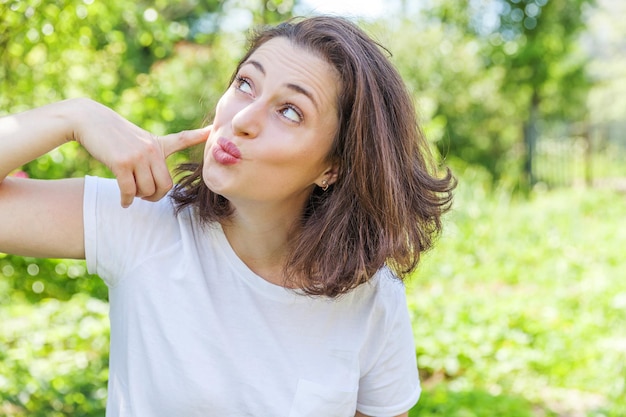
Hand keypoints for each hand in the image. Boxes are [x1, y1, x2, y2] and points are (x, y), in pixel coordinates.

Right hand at [70, 99, 209, 206]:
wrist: (89, 120)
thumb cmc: (113, 134)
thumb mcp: (138, 139)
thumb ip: (151, 155)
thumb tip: (154, 184)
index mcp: (158, 143)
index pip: (183, 139)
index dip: (199, 135)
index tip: (212, 131)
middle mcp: (152, 149)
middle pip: (165, 185)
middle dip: (155, 196)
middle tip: (145, 196)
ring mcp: (138, 156)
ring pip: (147, 190)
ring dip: (138, 197)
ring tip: (131, 194)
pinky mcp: (122, 163)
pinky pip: (129, 191)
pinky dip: (126, 200)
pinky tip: (123, 202)